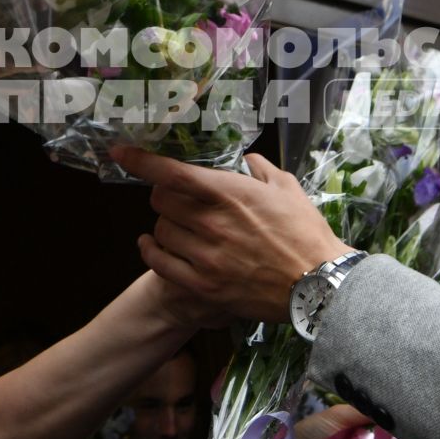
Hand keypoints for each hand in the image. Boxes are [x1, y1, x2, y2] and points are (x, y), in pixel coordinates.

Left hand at [111, 147, 352, 323]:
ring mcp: (206, 256)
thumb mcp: (287, 189)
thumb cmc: (305, 233)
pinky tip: (153, 246)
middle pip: (160, 201)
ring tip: (179, 228)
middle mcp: (213, 222)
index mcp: (230, 193)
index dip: (141, 161)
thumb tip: (246, 160)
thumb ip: (260, 169)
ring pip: (159, 231)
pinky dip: (151, 252)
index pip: (173, 172)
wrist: (318, 284)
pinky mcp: (203, 285)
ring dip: (164, 226)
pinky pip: (159, 264)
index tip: (121, 153)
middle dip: (164, 196)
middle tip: (177, 200)